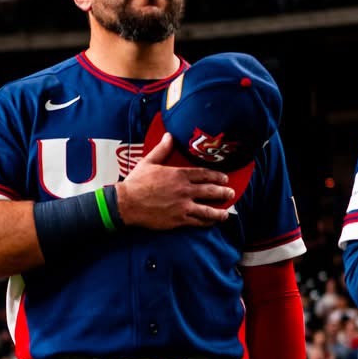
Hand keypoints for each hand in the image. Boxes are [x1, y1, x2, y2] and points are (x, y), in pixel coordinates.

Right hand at [114, 137, 237, 230]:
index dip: (217, 176)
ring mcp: (183, 206)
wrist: (126, 203)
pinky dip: (207, 222)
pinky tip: (212, 222)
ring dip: (220, 211)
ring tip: (226, 213)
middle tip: (231, 193)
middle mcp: (184, 190)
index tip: (224, 178)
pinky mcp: (178, 220)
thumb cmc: (136, 183)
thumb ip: (162, 149)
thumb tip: (168, 136)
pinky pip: (197, 221)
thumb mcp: (149, 162)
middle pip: (210, 191)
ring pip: (207, 209)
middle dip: (223, 192)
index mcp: (179, 174)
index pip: (204, 174)